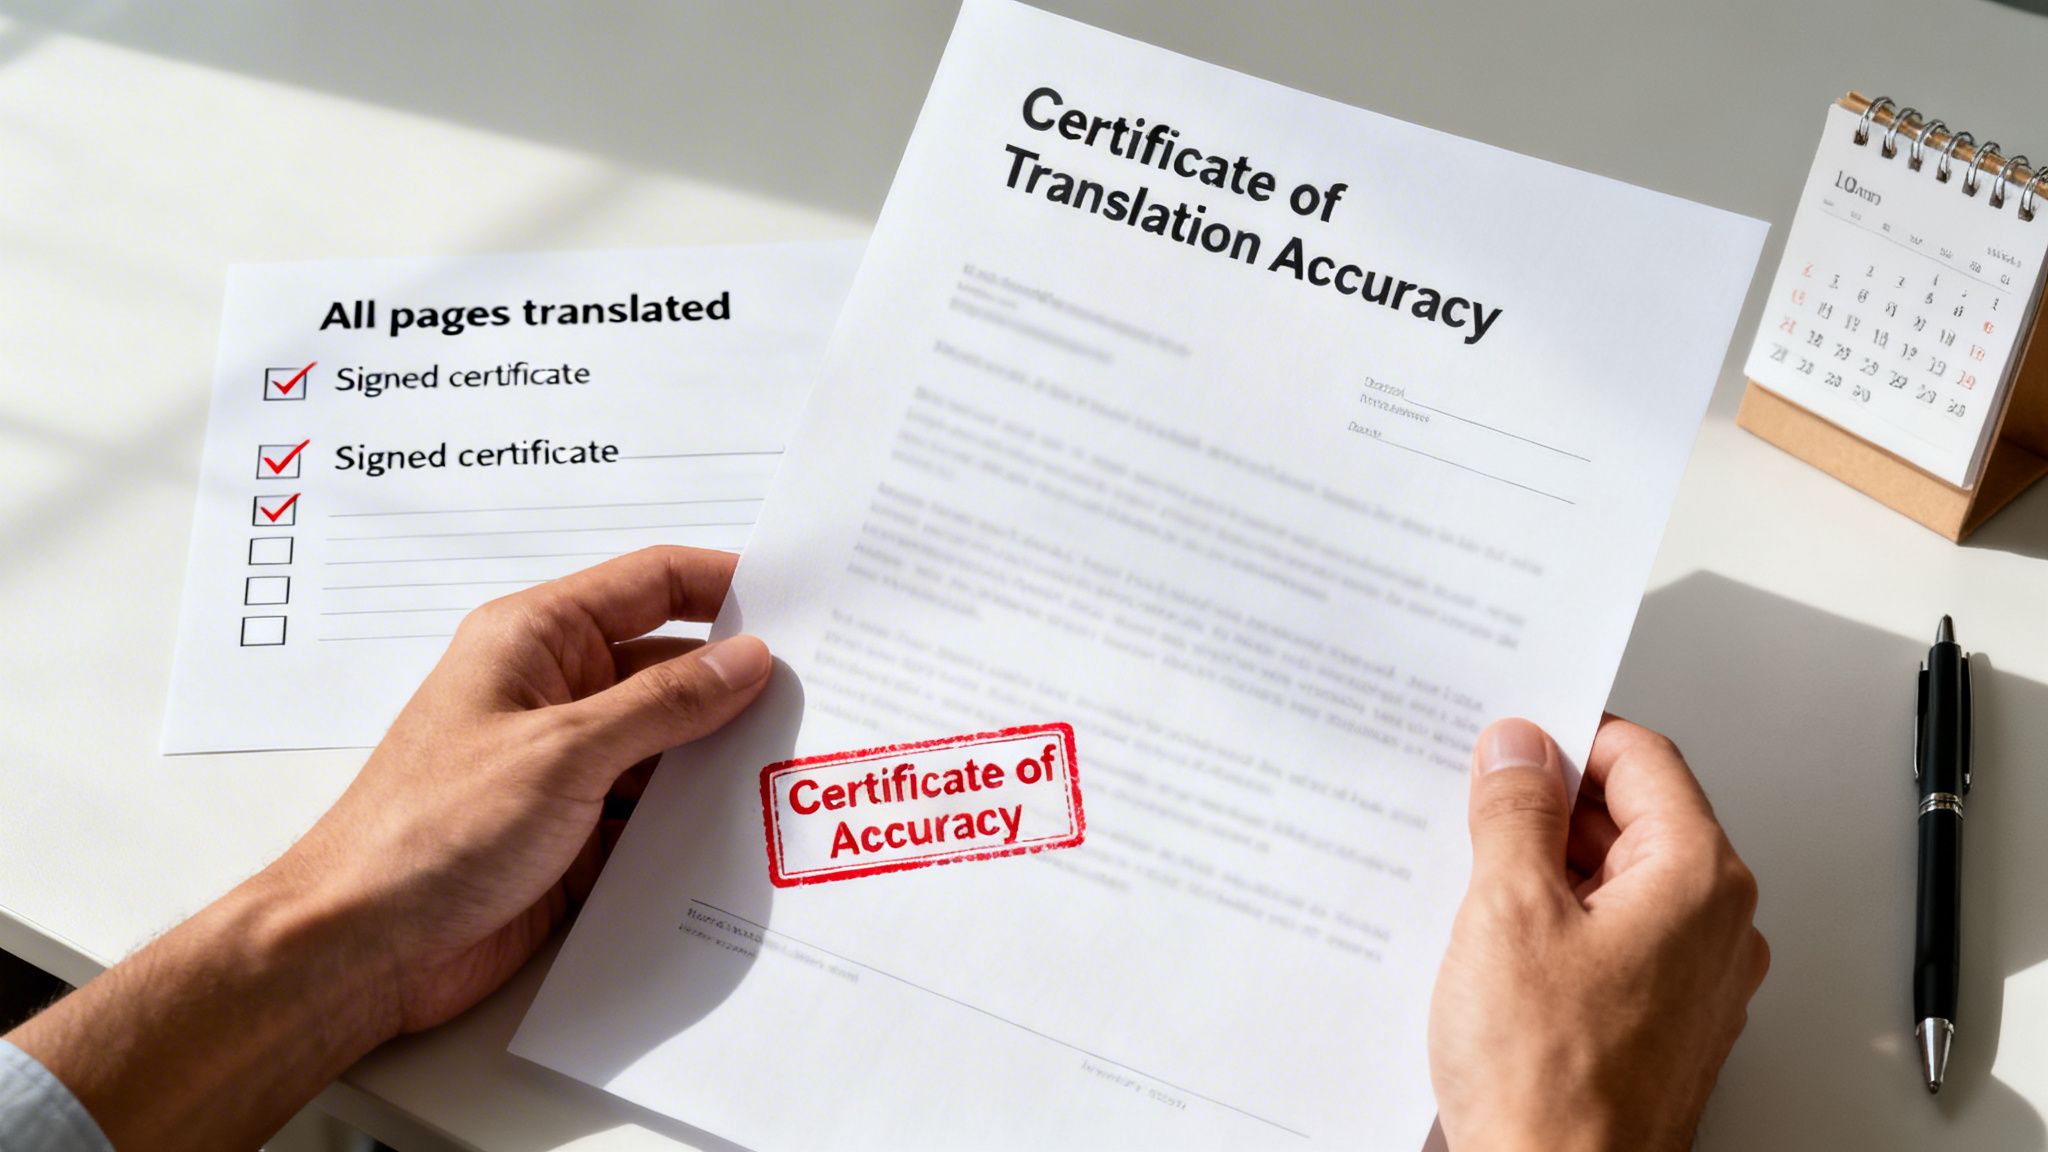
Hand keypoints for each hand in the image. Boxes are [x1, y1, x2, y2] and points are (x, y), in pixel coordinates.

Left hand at [7, 546, 771, 1149]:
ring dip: (723, 757)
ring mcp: (567, 764)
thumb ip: (665, 704)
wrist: (362, 948)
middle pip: (671, 666)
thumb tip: (746, 659)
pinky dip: (697, 819)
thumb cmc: (429, 832)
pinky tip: (751, 830)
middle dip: (741, 682)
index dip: (727, 583)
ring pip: (671, 744)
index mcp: (537, 640)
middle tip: (826, 694)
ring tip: (806, 765)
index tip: (803, 599)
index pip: (651, 584)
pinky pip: (655, 811)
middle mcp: (555, 692)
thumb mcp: (564, 752)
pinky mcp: (575, 831)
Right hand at [1428, 716, 1768, 1151]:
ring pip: (1615, 882)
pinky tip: (1497, 952)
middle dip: (1549, 809)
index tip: (1508, 748)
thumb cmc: (1550, 1083)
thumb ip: (1516, 812)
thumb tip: (1521, 751)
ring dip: (1545, 872)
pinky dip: (1556, 929)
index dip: (1567, 740)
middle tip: (1477, 817)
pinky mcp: (1656, 1022)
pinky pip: (1609, 941)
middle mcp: (1713, 927)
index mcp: (1697, 880)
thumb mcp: (1508, 911)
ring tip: (1477, 896)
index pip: (1642, 758)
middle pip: (1632, 818)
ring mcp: (1689, 980)